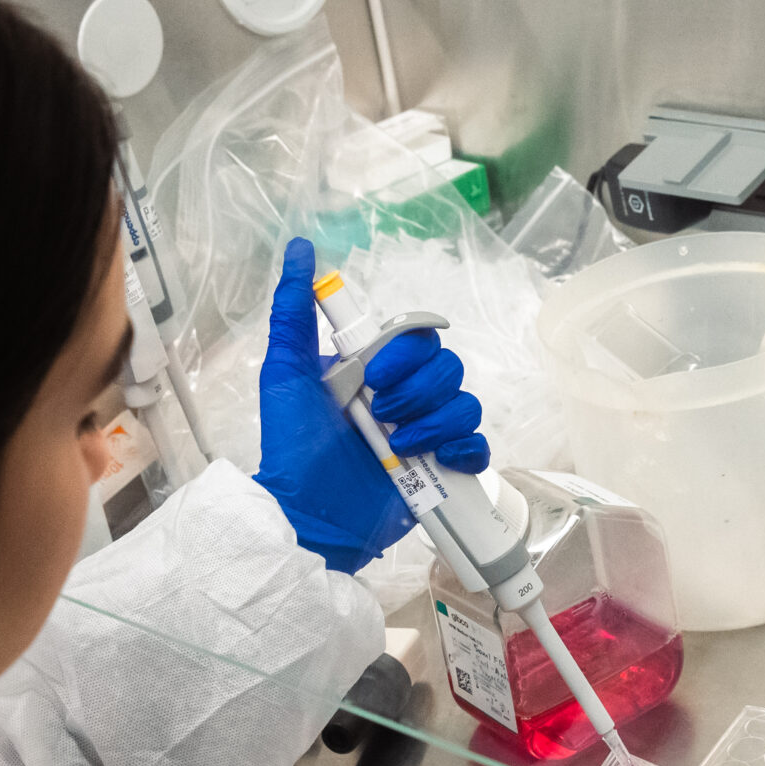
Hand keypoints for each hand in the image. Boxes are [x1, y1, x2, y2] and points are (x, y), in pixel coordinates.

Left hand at [253, 237, 489, 573]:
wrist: (309, 517)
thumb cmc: (292, 449)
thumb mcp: (286, 374)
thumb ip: (294, 313)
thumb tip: (298, 249)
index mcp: (373, 372)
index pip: (416, 337)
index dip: (404, 353)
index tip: (374, 375)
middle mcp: (403, 399)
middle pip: (446, 367)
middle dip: (418, 390)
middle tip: (384, 414)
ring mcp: (425, 435)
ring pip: (464, 404)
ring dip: (437, 421)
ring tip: (402, 444)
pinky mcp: (442, 471)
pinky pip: (478, 447)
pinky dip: (464, 450)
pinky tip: (438, 460)